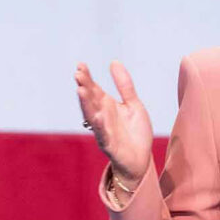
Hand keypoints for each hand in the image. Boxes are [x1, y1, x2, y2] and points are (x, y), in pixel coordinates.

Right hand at [74, 61, 152, 188]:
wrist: (141, 158)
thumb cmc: (135, 132)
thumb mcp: (133, 104)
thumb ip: (124, 85)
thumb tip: (113, 62)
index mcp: (107, 106)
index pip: (94, 89)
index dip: (88, 78)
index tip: (81, 64)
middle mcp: (102, 116)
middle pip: (90, 100)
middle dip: (84, 87)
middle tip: (78, 73)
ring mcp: (104, 130)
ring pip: (92, 115)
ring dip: (86, 104)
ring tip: (81, 90)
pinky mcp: (109, 144)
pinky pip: (103, 134)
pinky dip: (100, 126)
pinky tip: (98, 116)